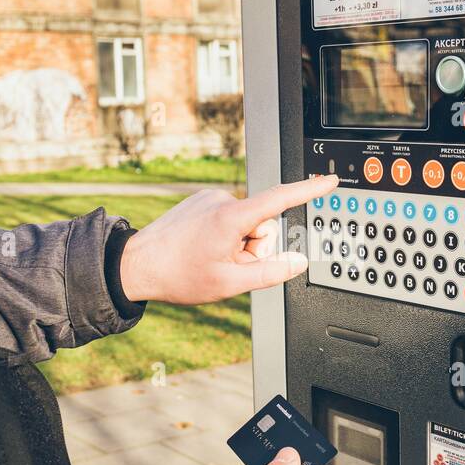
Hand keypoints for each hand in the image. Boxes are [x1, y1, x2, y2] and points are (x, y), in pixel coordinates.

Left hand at [118, 175, 338, 303]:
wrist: (135, 265)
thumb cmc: (177, 275)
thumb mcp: (230, 283)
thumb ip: (270, 273)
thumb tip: (297, 263)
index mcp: (232, 217)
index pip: (280, 199)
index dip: (309, 190)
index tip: (329, 181)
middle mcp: (222, 200)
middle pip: (262, 225)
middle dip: (253, 248)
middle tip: (226, 266)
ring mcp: (209, 199)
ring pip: (244, 225)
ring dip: (237, 245)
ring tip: (210, 259)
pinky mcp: (200, 202)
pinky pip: (227, 220)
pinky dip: (223, 237)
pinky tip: (201, 250)